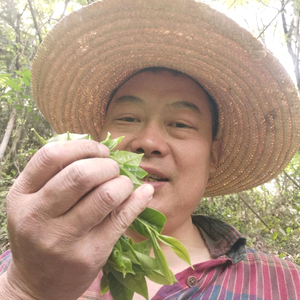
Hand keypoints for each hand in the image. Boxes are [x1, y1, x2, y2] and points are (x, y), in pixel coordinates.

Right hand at [2, 140, 153, 299]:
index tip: (100, 151)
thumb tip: (101, 150)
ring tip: (123, 185)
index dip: (84, 146)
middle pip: (82, 174)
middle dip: (107, 165)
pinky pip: (122, 218)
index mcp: (22, 196)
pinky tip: (144, 193)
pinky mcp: (90, 255)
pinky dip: (139, 200)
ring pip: (106, 195)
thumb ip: (57, 174)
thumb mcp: (35, 202)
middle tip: (113, 170)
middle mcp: (37, 217)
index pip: (52, 155)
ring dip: (123, 183)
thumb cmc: (39, 234)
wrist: (37, 285)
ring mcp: (63, 239)